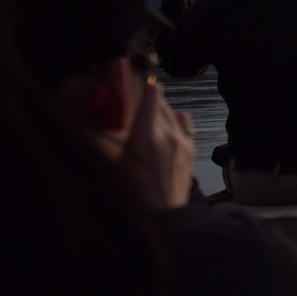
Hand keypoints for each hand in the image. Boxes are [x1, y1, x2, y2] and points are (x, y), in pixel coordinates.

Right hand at [121, 78, 195, 208]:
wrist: (161, 217)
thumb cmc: (131, 196)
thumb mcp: (112, 164)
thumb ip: (111, 137)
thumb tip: (107, 114)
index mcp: (145, 137)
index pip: (151, 93)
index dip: (141, 83)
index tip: (131, 77)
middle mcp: (167, 135)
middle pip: (160, 100)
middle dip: (146, 96)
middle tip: (132, 97)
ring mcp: (182, 142)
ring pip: (172, 110)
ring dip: (160, 108)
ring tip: (145, 115)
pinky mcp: (190, 149)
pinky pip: (184, 122)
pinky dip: (174, 119)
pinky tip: (164, 126)